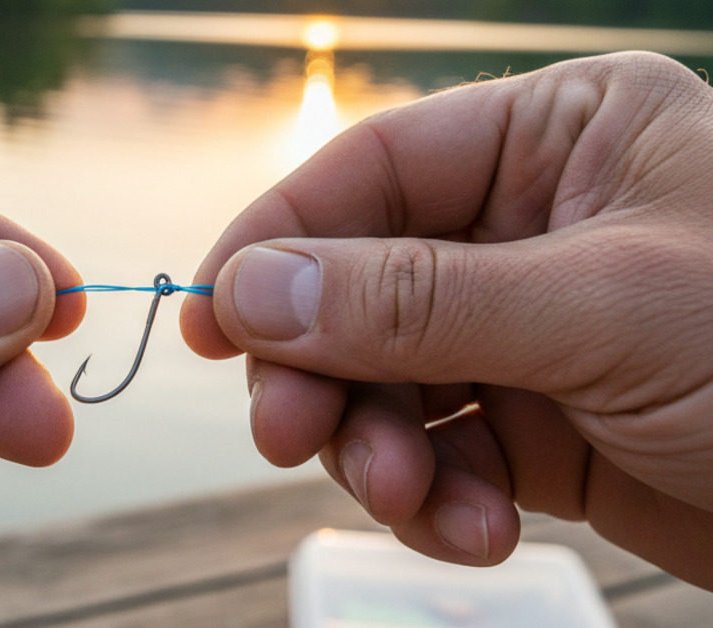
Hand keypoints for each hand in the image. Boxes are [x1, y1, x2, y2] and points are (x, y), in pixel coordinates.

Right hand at [181, 52, 712, 586]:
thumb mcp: (599, 311)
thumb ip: (413, 299)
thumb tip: (248, 290)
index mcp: (560, 138)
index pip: (372, 170)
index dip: (277, 243)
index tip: (209, 321)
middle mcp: (533, 224)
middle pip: (360, 284)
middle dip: (325, 369)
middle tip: (290, 439)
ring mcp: (529, 329)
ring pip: (387, 379)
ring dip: (380, 450)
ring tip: (411, 502)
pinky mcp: (537, 424)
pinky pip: (438, 450)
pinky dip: (433, 498)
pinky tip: (470, 533)